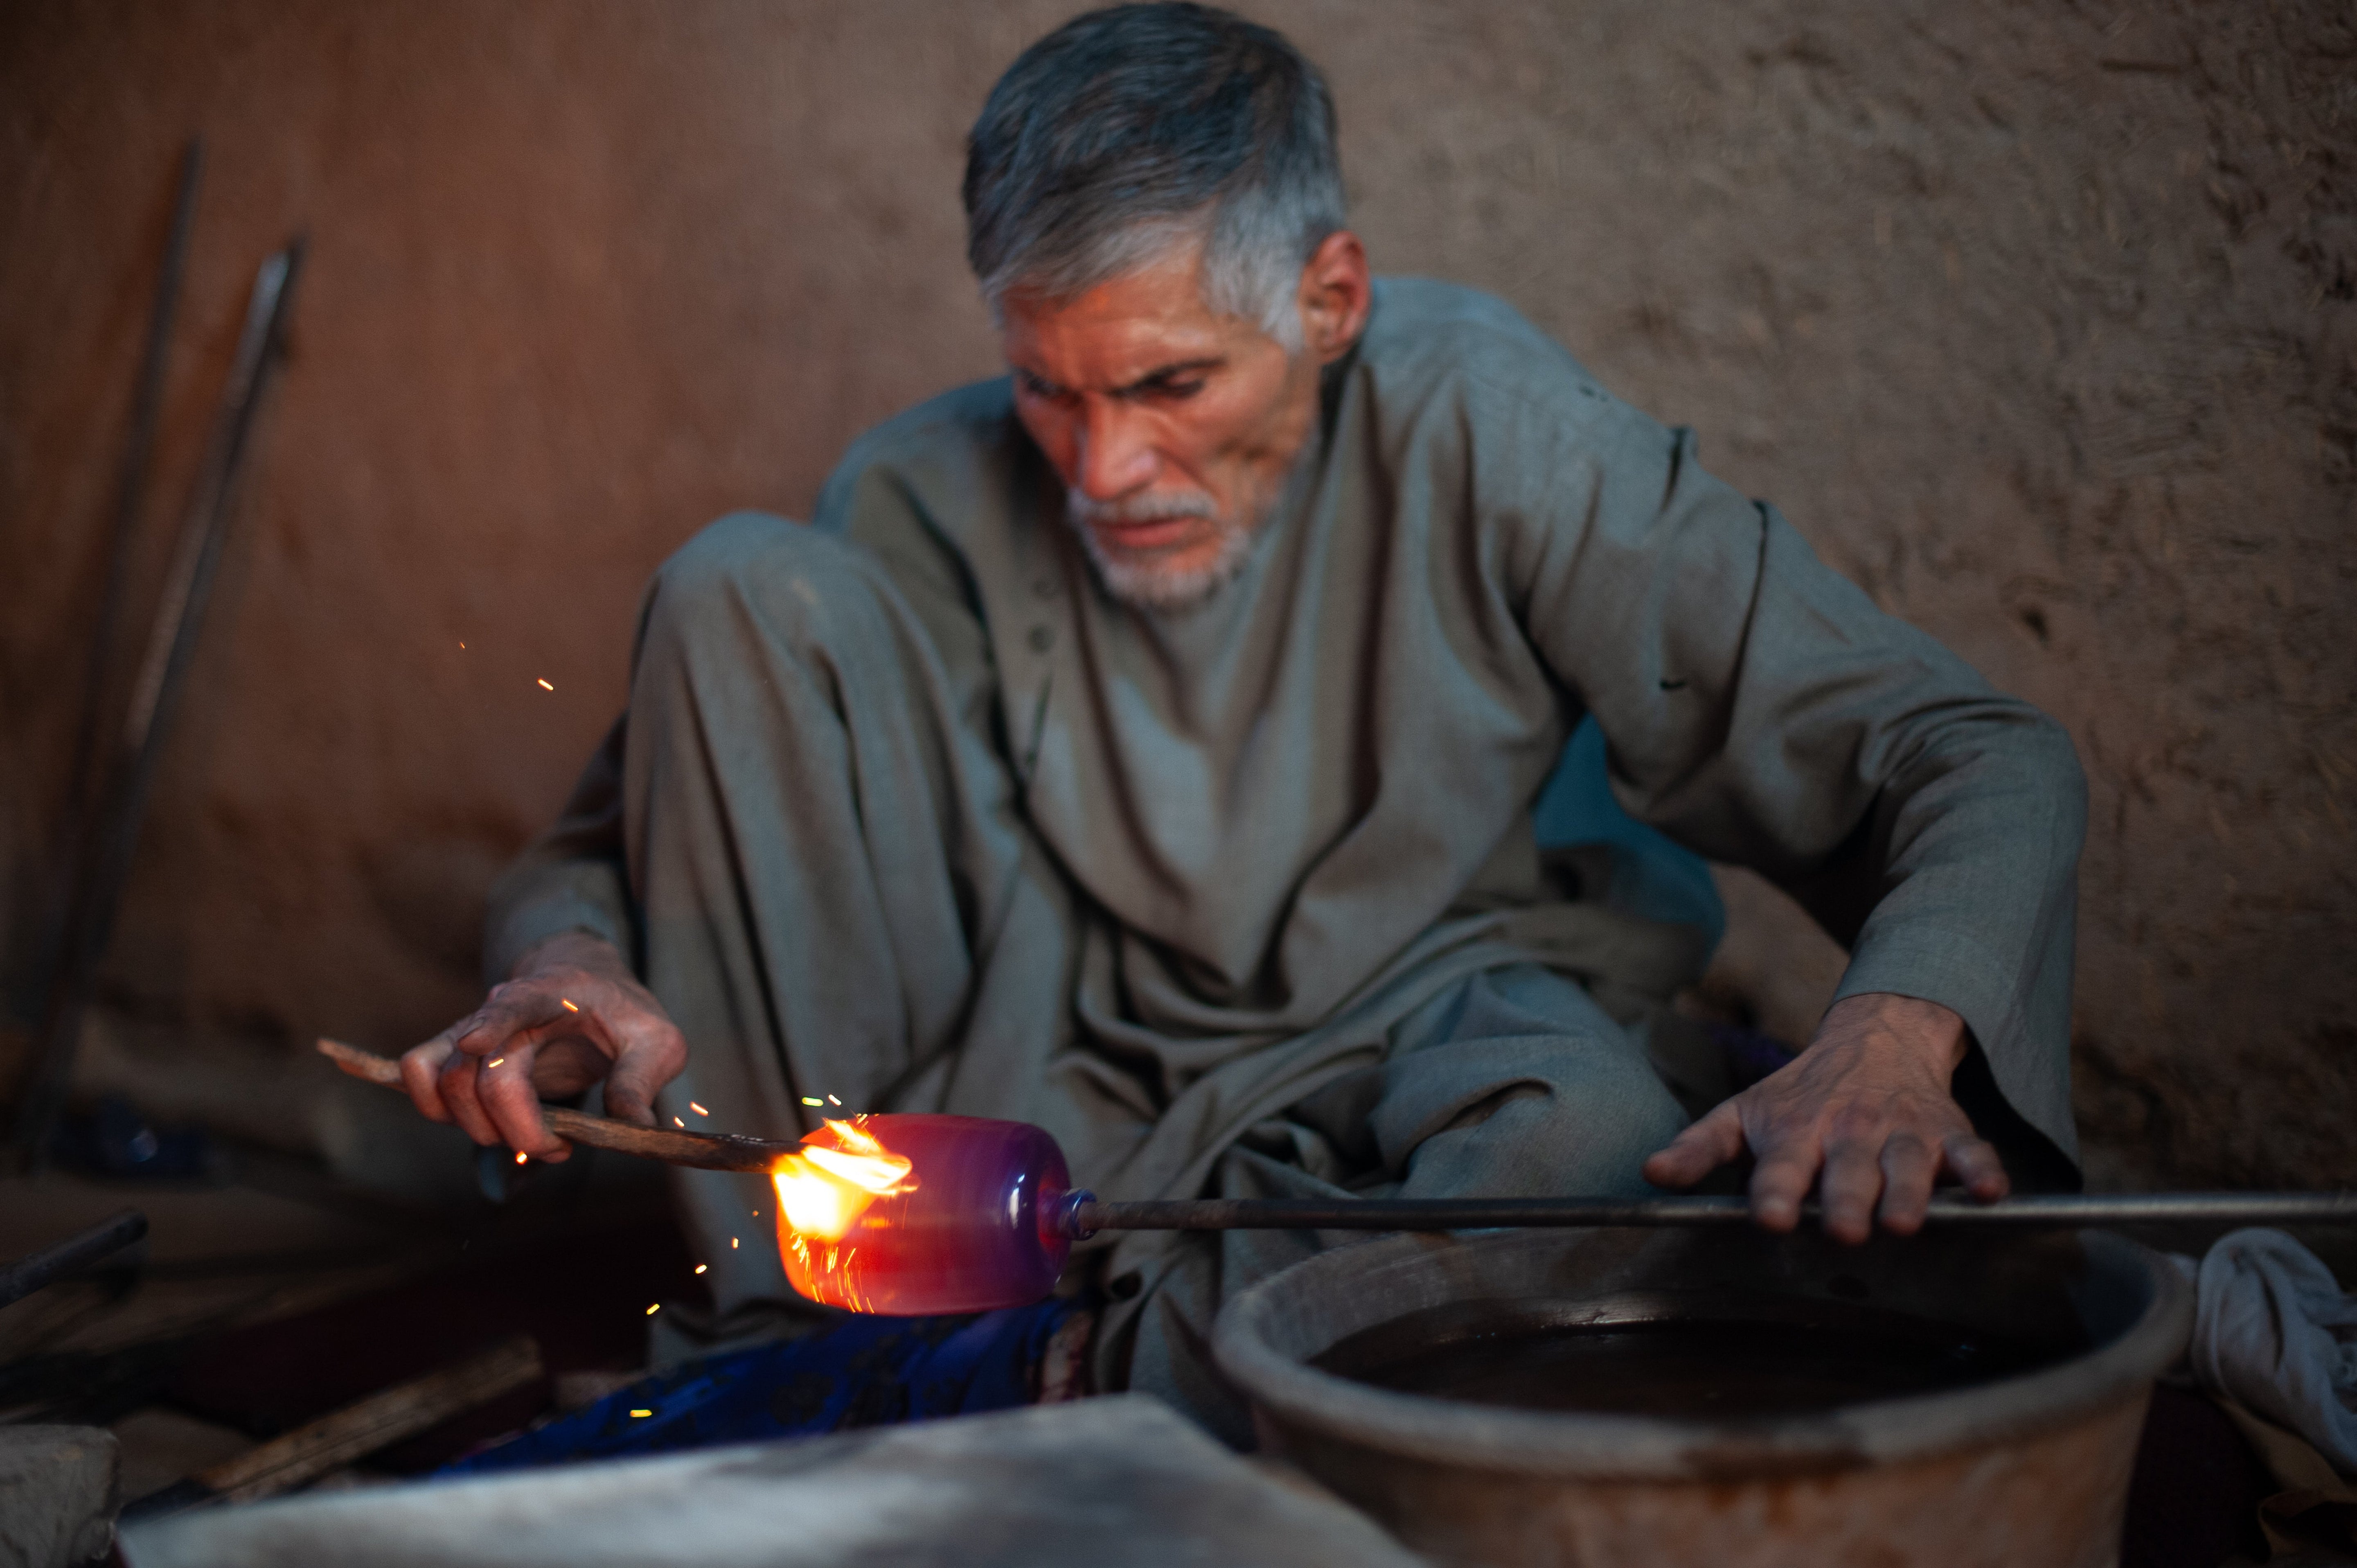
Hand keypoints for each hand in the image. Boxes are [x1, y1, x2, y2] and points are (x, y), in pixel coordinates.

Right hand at [399, 933, 686, 1160]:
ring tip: (531, 1140)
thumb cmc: (622, 1013)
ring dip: (480, 1129)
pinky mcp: (455, 1052)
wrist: (590, 988)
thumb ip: (643, 1079)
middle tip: (561, 1148)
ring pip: (442, 1083)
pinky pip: (419, 1076)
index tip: (473, 1041)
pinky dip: (435, 1110)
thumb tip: (634, 1127)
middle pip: (477, 1075)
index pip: (515, 1003)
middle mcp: (499, 1009)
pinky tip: (483, 1128)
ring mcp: (470, 1030)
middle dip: (514, 1128)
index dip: (491, 1022)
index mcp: (551, 994)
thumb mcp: (656, 1040)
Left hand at [1641, 993, 2008, 1241]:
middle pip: (1848, 1172)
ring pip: (1909, 1166)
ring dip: (1909, 1193)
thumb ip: (1699, 1149)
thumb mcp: (1743, 1115)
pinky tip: (1991, 1192)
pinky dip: (1983, 1171)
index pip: (1780, 1168)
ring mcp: (1902, 1132)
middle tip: (1843, 1229)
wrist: (1874, 1039)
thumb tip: (1649, 1175)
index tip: (1769, 1217)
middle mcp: (1849, 1132)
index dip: (1774, 1193)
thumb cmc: (1800, 1094)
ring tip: (1903, 1221)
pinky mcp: (1948, 1132)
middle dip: (1845, 1200)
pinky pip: (1972, 1152)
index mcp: (1796, 1133)